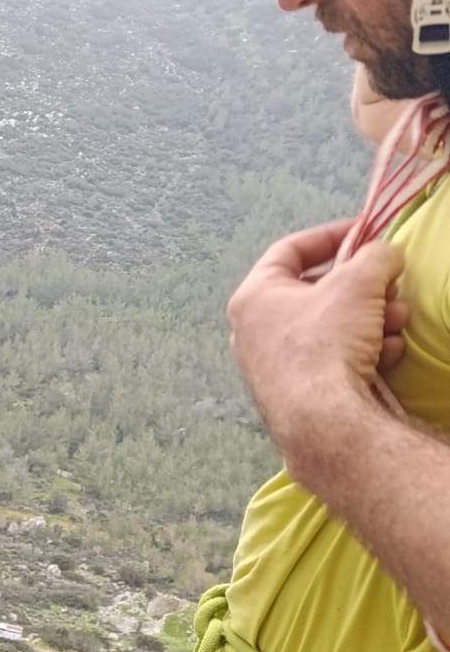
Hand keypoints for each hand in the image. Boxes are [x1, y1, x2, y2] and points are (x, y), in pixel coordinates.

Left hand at [227, 222, 408, 459]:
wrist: (323, 420)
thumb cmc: (326, 342)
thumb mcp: (359, 281)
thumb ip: (375, 255)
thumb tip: (385, 254)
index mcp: (253, 297)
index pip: (289, 250)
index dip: (331, 235)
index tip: (366, 231)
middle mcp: (255, 331)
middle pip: (318, 291)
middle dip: (364, 286)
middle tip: (391, 284)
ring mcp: (274, 365)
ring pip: (334, 326)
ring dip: (374, 318)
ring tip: (397, 320)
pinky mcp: (298, 392)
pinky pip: (336, 358)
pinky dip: (366, 350)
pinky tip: (386, 354)